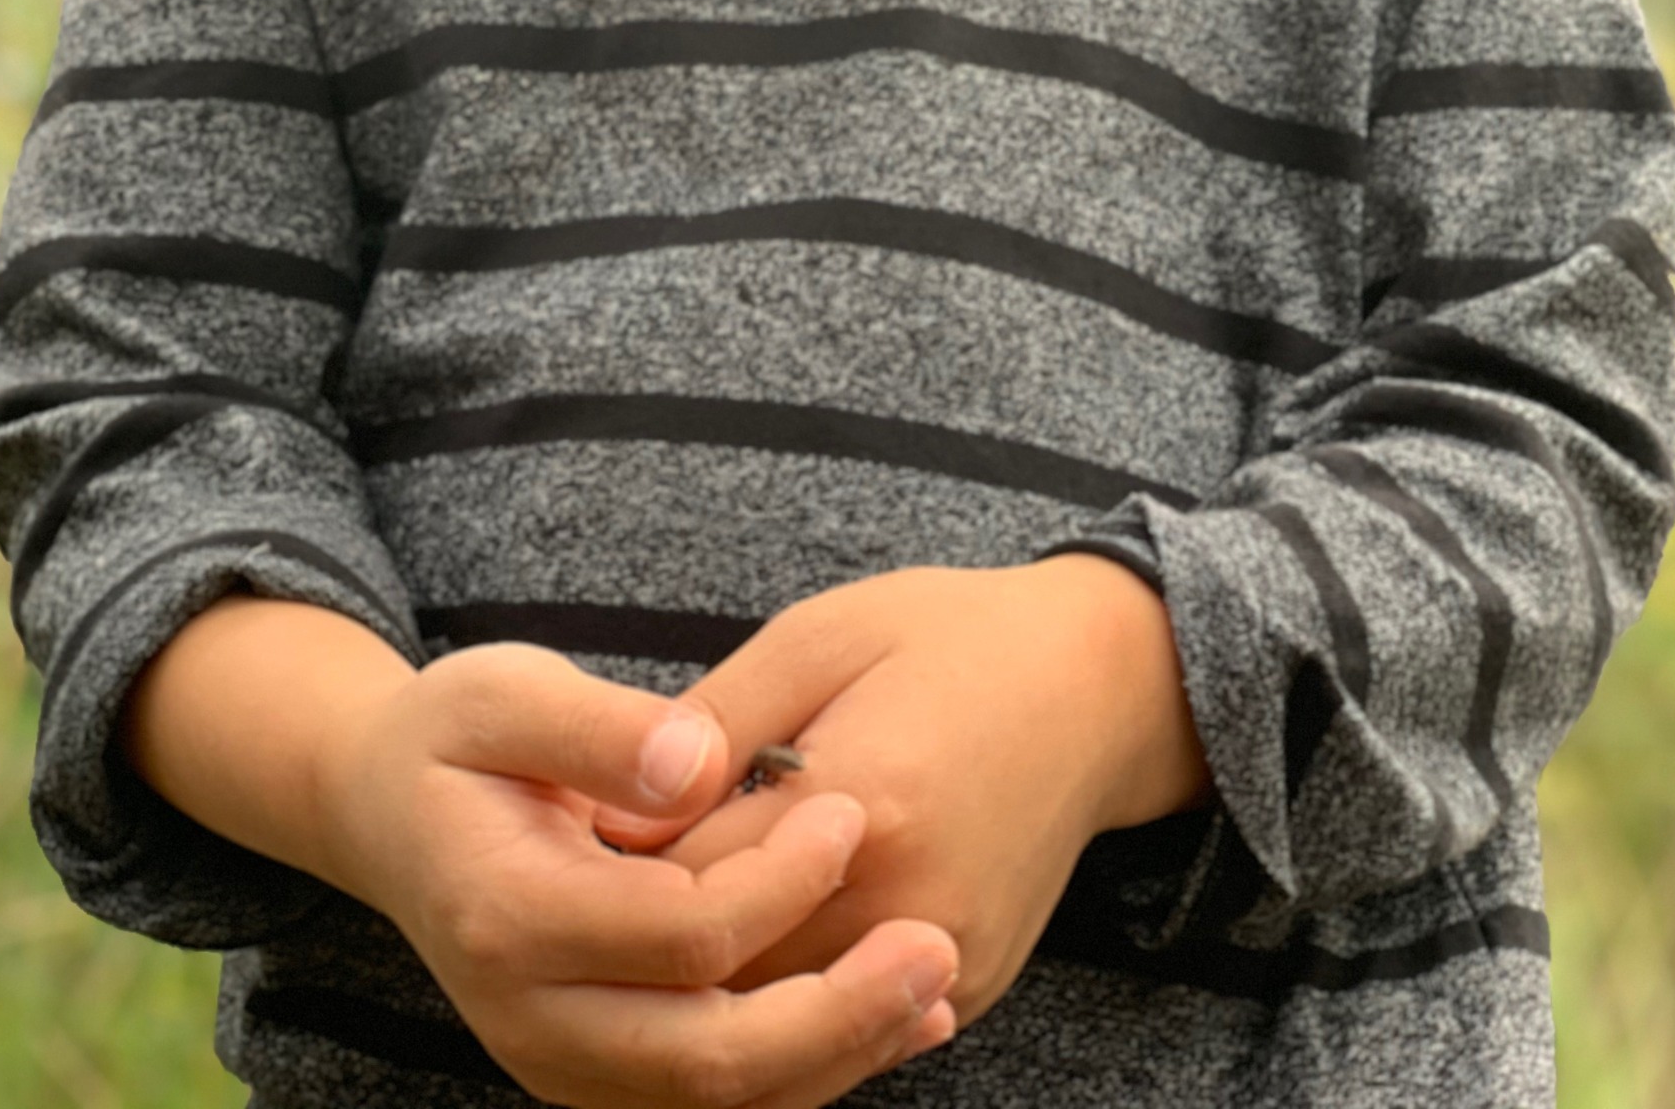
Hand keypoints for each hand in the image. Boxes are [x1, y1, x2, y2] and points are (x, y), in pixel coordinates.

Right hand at [315, 640, 960, 1107]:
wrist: (388, 813)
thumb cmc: (457, 737)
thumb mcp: (504, 693)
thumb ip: (600, 728)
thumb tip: (697, 764)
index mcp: (509, 919)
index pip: (677, 933)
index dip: (777, 880)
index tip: (850, 809)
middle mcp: (531, 1022)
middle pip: (706, 1060)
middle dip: (835, 1013)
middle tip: (934, 947)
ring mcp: (564, 1065)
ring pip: (719, 1104)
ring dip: (837, 1056)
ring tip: (936, 989)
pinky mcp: (600, 1076)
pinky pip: (715, 1101)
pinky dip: (808, 1070)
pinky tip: (896, 1021)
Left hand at [598, 558, 1209, 1029]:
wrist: (1098, 687)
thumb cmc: (951, 639)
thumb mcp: (822, 636)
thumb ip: (719, 722)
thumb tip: (619, 808)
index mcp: (870, 798)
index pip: (697, 882)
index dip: (621, 867)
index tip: (576, 839)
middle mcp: (912, 901)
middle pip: (732, 975)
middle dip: (654, 943)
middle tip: (598, 899)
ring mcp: (949, 958)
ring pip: (786, 1026)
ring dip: (713, 992)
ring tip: (655, 938)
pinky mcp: (973, 987)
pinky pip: (852, 1037)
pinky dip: (787, 1012)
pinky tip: (741, 967)